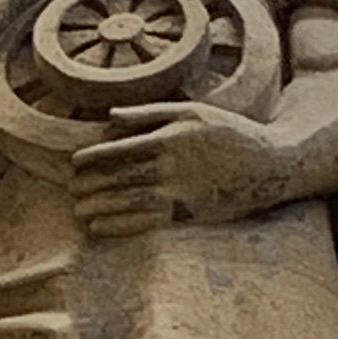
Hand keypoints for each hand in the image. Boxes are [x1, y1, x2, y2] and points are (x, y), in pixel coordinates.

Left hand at [70, 101, 281, 232]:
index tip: (74, 163)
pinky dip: (117, 225)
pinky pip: (144, 222)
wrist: (268, 165)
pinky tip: (97, 227)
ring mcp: (178, 192)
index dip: (92, 157)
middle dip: (90, 184)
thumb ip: (150, 113)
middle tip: (69, 188)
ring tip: (76, 210)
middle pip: (118, 177)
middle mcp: (170, 166)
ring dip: (98, 206)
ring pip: (126, 201)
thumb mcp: (193, 111)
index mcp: (169, 137)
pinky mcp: (186, 214)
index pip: (119, 148)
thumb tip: (109, 116)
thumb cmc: (229, 132)